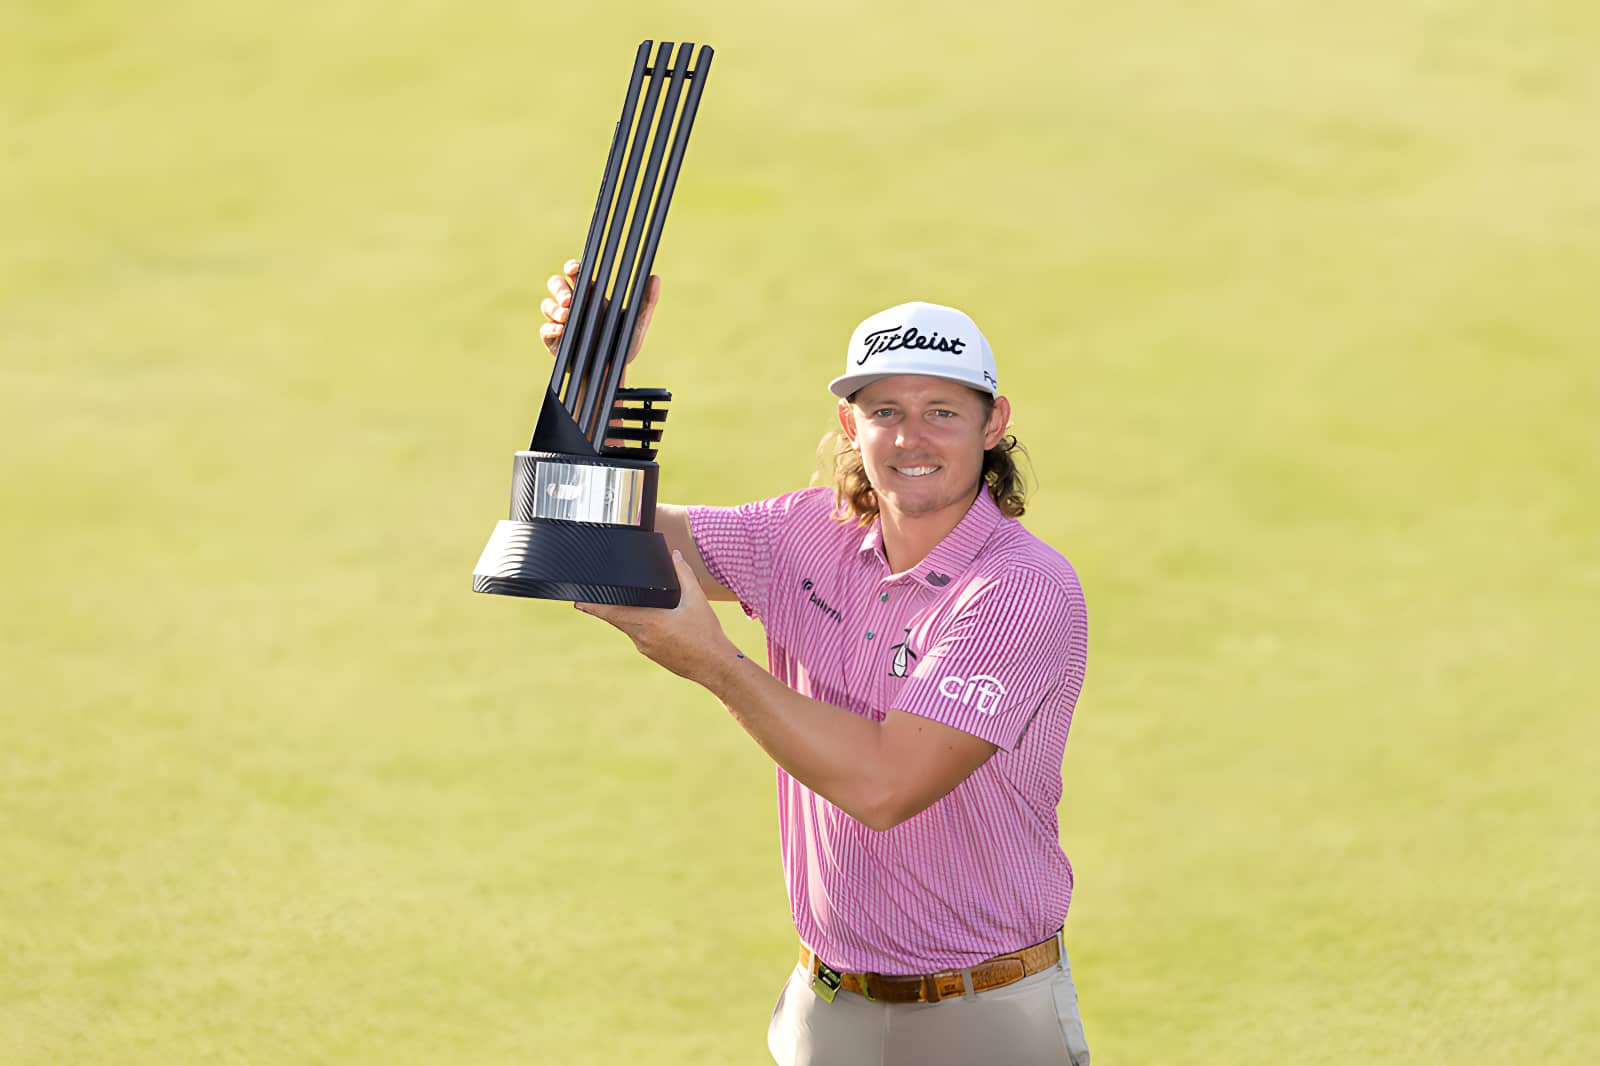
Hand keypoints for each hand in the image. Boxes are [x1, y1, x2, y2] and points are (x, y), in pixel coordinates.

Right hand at [540, 258, 661, 368]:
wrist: (611, 372)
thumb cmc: (622, 344)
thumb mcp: (637, 323)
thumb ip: (647, 301)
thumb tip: (655, 277)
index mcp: (589, 294)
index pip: (575, 273)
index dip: (572, 267)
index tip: (575, 269)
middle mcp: (572, 304)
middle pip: (556, 284)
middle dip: (560, 288)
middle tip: (570, 298)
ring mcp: (560, 321)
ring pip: (547, 305)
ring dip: (554, 308)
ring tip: (567, 315)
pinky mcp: (552, 339)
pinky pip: (545, 330)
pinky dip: (551, 329)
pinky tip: (562, 330)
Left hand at [575, 552, 741, 683]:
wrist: (715, 665)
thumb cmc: (706, 634)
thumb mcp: (697, 600)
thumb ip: (684, 575)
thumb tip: (675, 556)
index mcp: (649, 622)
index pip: (612, 612)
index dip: (593, 606)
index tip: (577, 601)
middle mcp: (642, 637)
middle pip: (617, 619)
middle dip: (608, 607)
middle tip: (596, 596)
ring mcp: (646, 648)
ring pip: (629, 628)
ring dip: (628, 616)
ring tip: (636, 604)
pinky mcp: (653, 655)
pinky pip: (640, 637)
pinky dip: (641, 626)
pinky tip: (655, 621)